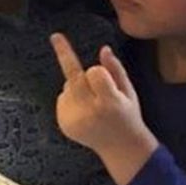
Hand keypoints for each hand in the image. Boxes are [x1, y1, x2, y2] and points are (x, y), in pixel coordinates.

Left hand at [50, 33, 153, 153]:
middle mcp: (90, 112)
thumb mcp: (129, 92)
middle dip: (66, 56)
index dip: (99, 70)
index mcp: (109, 103)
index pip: (95, 73)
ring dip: (76, 85)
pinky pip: (62, 98)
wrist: (121, 148)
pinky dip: (70, 97)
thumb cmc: (128, 116)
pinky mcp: (64, 124)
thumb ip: (116, 70)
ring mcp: (74, 120)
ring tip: (92, 100)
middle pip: (74, 76)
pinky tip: (83, 109)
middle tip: (55, 36)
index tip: (92, 58)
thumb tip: (104, 49)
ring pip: (67, 86)